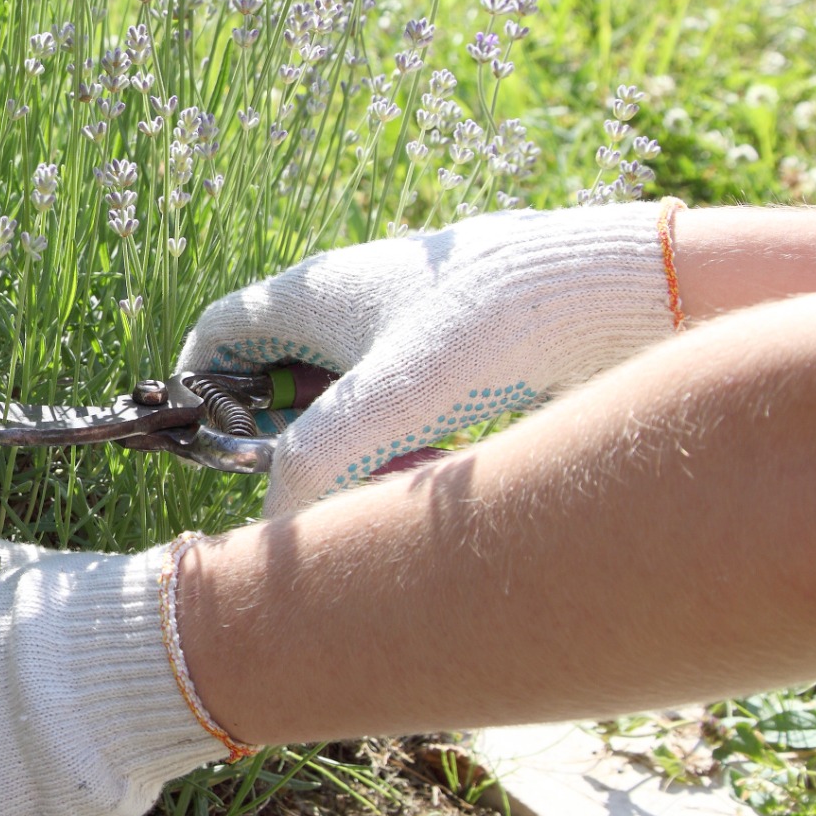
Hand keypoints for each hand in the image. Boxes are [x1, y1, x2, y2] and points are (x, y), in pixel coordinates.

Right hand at [182, 203, 680, 513]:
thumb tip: (276, 528)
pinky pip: (400, 393)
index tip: (218, 449)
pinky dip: (403, 432)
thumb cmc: (492, 327)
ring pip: (346, 392)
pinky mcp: (454, 333)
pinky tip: (440, 458)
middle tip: (321, 481)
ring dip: (355, 442)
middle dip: (295, 437)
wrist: (611, 287)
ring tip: (397, 473)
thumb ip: (316, 466)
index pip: (218, 333)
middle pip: (281, 374)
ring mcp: (403, 313)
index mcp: (312, 290)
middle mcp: (350, 293)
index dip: (203, 391)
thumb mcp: (389, 403)